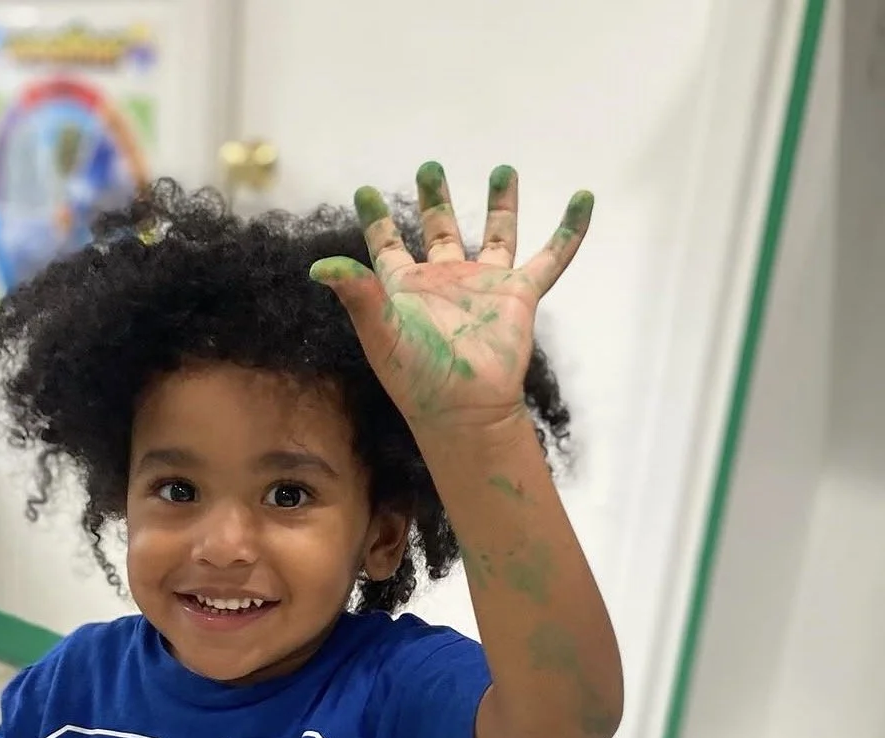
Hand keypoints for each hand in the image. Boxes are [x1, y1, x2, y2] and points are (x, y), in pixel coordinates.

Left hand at [311, 162, 591, 426]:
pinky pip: (551, 257)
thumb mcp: (380, 330)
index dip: (375, 220)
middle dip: (435, 199)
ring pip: (496, 235)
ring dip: (501, 204)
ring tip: (504, 169)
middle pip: (440, 230)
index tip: (363, 191)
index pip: (387, 246)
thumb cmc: (417, 376)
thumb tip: (319, 265)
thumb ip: (356, 293)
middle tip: (429, 166)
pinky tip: (582, 199)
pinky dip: (569, 230)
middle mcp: (445, 282)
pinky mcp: (519, 296)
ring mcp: (484, 286)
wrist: (464, 408)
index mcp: (407, 289)